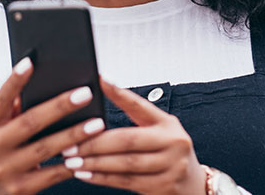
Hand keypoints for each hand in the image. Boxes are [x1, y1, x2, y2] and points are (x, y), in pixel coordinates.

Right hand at [0, 57, 105, 194]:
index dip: (14, 80)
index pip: (0, 99)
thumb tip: (32, 83)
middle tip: (85, 93)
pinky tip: (88, 153)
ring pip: (46, 148)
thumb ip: (8, 111)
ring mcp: (6, 171)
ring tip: (97, 123)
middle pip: (30, 122)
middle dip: (60, 106)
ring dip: (74, 134)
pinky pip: (52, 175)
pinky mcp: (20, 191)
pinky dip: (70, 164)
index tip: (31, 61)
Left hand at [62, 78, 205, 193]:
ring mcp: (170, 167)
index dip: (120, 93)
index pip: (140, 106)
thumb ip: (135, 117)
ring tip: (72, 160)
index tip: (100, 81)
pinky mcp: (163, 187)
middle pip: (128, 140)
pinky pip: (126, 182)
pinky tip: (86, 174)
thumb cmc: (168, 152)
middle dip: (95, 143)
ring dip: (94, 163)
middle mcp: (172, 143)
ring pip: (125, 164)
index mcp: (168, 124)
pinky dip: (102, 178)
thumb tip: (102, 91)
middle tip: (71, 143)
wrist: (193, 184)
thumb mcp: (159, 130)